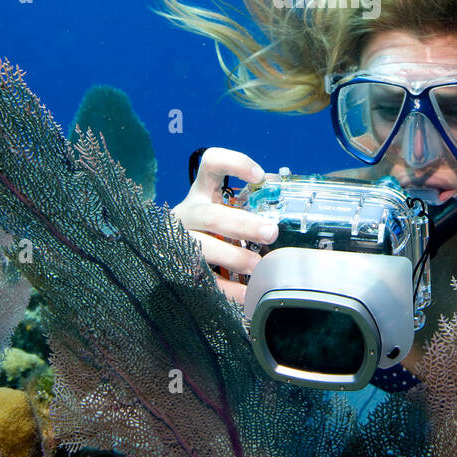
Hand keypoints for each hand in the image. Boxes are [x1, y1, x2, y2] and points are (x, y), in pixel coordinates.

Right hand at [171, 147, 277, 305]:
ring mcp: (178, 242)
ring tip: (258, 266)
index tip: (259, 177)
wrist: (174, 256)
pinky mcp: (179, 270)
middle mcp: (187, 214)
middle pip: (210, 215)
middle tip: (271, 232)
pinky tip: (248, 293)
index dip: (235, 164)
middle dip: (243, 225)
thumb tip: (282, 198)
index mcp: (201, 192)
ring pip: (201, 248)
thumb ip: (251, 202)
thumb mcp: (225, 208)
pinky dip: (228, 289)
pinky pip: (203, 280)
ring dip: (234, 257)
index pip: (211, 163)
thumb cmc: (212, 229)